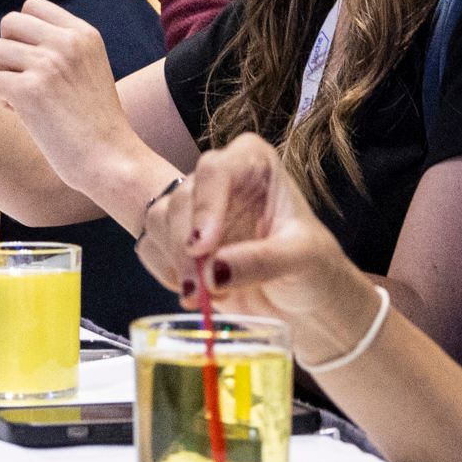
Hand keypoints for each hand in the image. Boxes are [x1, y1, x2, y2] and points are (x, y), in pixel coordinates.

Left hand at [0, 1, 144, 187]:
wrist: (110, 160)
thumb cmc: (95, 123)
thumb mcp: (89, 67)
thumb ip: (60, 46)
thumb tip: (14, 38)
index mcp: (84, 33)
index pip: (33, 5)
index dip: (24, 33)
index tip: (36, 60)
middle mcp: (66, 42)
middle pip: (9, 23)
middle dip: (9, 51)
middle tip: (26, 80)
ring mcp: (47, 64)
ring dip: (4, 76)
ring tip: (28, 100)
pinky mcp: (29, 91)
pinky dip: (2, 102)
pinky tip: (27, 117)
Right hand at [148, 136, 382, 356]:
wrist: (301, 299)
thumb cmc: (312, 267)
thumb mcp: (301, 259)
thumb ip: (261, 261)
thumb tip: (212, 272)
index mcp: (252, 162)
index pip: (216, 170)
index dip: (205, 207)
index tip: (202, 248)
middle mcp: (218, 177)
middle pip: (180, 199)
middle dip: (186, 250)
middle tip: (203, 291)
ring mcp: (194, 207)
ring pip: (158, 221)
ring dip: (178, 265)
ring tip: (212, 296)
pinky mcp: (175, 237)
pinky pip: (149, 247)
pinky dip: (168, 275)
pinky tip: (197, 293)